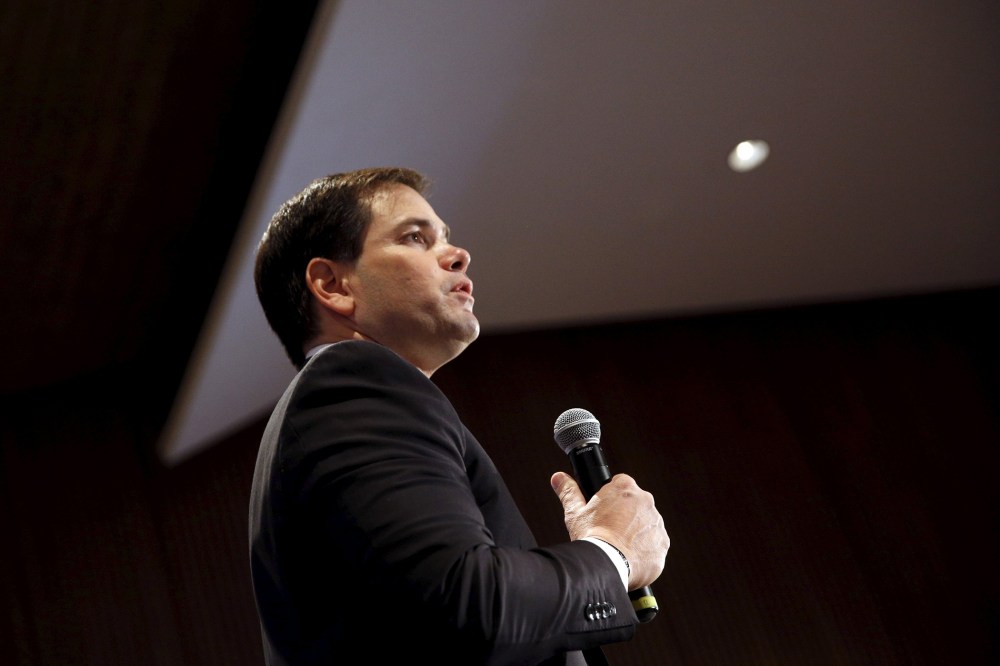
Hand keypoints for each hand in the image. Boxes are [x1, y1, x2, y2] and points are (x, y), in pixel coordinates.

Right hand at [550, 471, 668, 589]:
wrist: (607, 564)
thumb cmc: (591, 536)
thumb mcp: (575, 512)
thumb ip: (568, 491)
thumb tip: (558, 477)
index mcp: (625, 488)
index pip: (621, 483)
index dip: (612, 496)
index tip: (605, 510)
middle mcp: (645, 501)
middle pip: (635, 504)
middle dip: (626, 514)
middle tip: (610, 529)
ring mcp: (656, 522)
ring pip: (646, 523)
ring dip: (636, 531)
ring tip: (619, 545)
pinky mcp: (663, 543)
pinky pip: (655, 543)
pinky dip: (645, 549)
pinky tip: (629, 556)